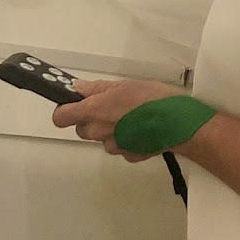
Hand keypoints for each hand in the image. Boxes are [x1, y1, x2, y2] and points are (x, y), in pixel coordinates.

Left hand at [51, 78, 181, 158]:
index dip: (64, 110)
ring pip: (102, 138)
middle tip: (109, 106)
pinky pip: (120, 147)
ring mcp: (113, 145)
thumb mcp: (124, 85)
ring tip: (130, 116)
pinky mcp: (128, 155)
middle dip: (92, 119)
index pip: (61, 117)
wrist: (178, 124)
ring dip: (110, 129)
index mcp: (94, 111)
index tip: (71, 105)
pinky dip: (126, 139)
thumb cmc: (154, 101)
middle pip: (82, 128)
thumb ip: (98, 88)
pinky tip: (139, 128)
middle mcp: (99, 131)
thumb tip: (80, 88)